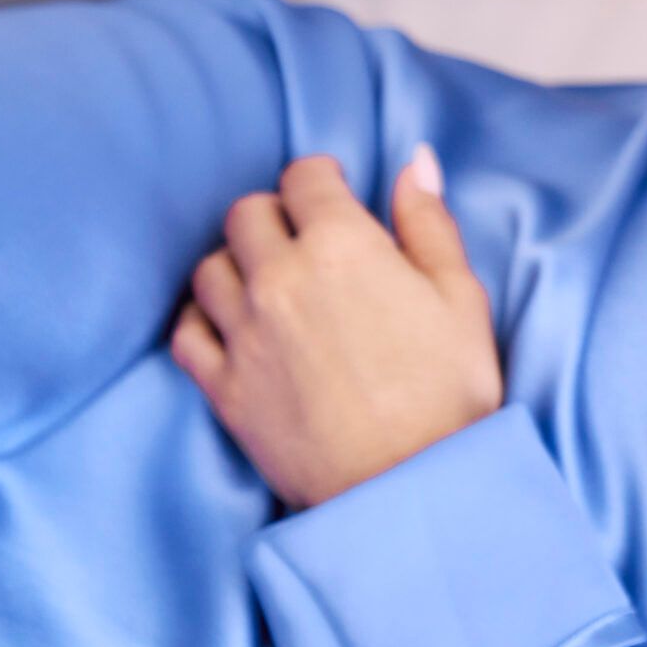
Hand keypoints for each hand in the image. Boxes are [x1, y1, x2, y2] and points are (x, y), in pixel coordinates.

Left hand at [170, 145, 501, 511]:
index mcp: (343, 245)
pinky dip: (203, 317)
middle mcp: (281, 278)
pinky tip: (232, 324)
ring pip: (210, 267)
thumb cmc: (448, 389)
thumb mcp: (461, 295)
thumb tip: (415, 162)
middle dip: (276, 214)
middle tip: (306, 237)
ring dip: (238, 262)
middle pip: (247, 214)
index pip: (305, 178)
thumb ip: (429, 223)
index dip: (323, 178)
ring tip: (270, 280)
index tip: (336, 193)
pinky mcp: (223, 385)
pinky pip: (186, 331)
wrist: (409, 484)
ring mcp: (244, 333)